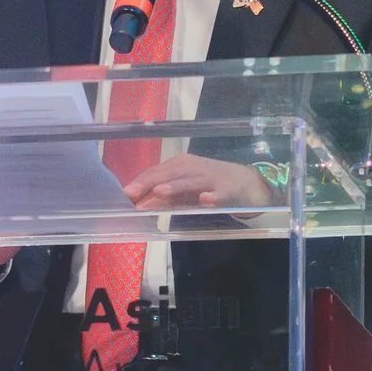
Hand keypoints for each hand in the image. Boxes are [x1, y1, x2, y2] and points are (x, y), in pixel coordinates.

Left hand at [119, 153, 272, 214]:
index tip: (123, 195)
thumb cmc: (210, 185)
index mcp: (180, 166)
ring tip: (159, 192)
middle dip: (150, 183)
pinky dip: (213, 196)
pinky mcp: (228, 190)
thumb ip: (164, 197)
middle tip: (131, 194)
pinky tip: (206, 200)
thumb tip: (139, 204)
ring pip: (191, 182)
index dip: (139, 183)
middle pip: (169, 174)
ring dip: (175, 187)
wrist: (248, 183)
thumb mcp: (185, 189)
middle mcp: (193, 168)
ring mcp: (211, 178)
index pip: (156, 172)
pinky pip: (220, 193)